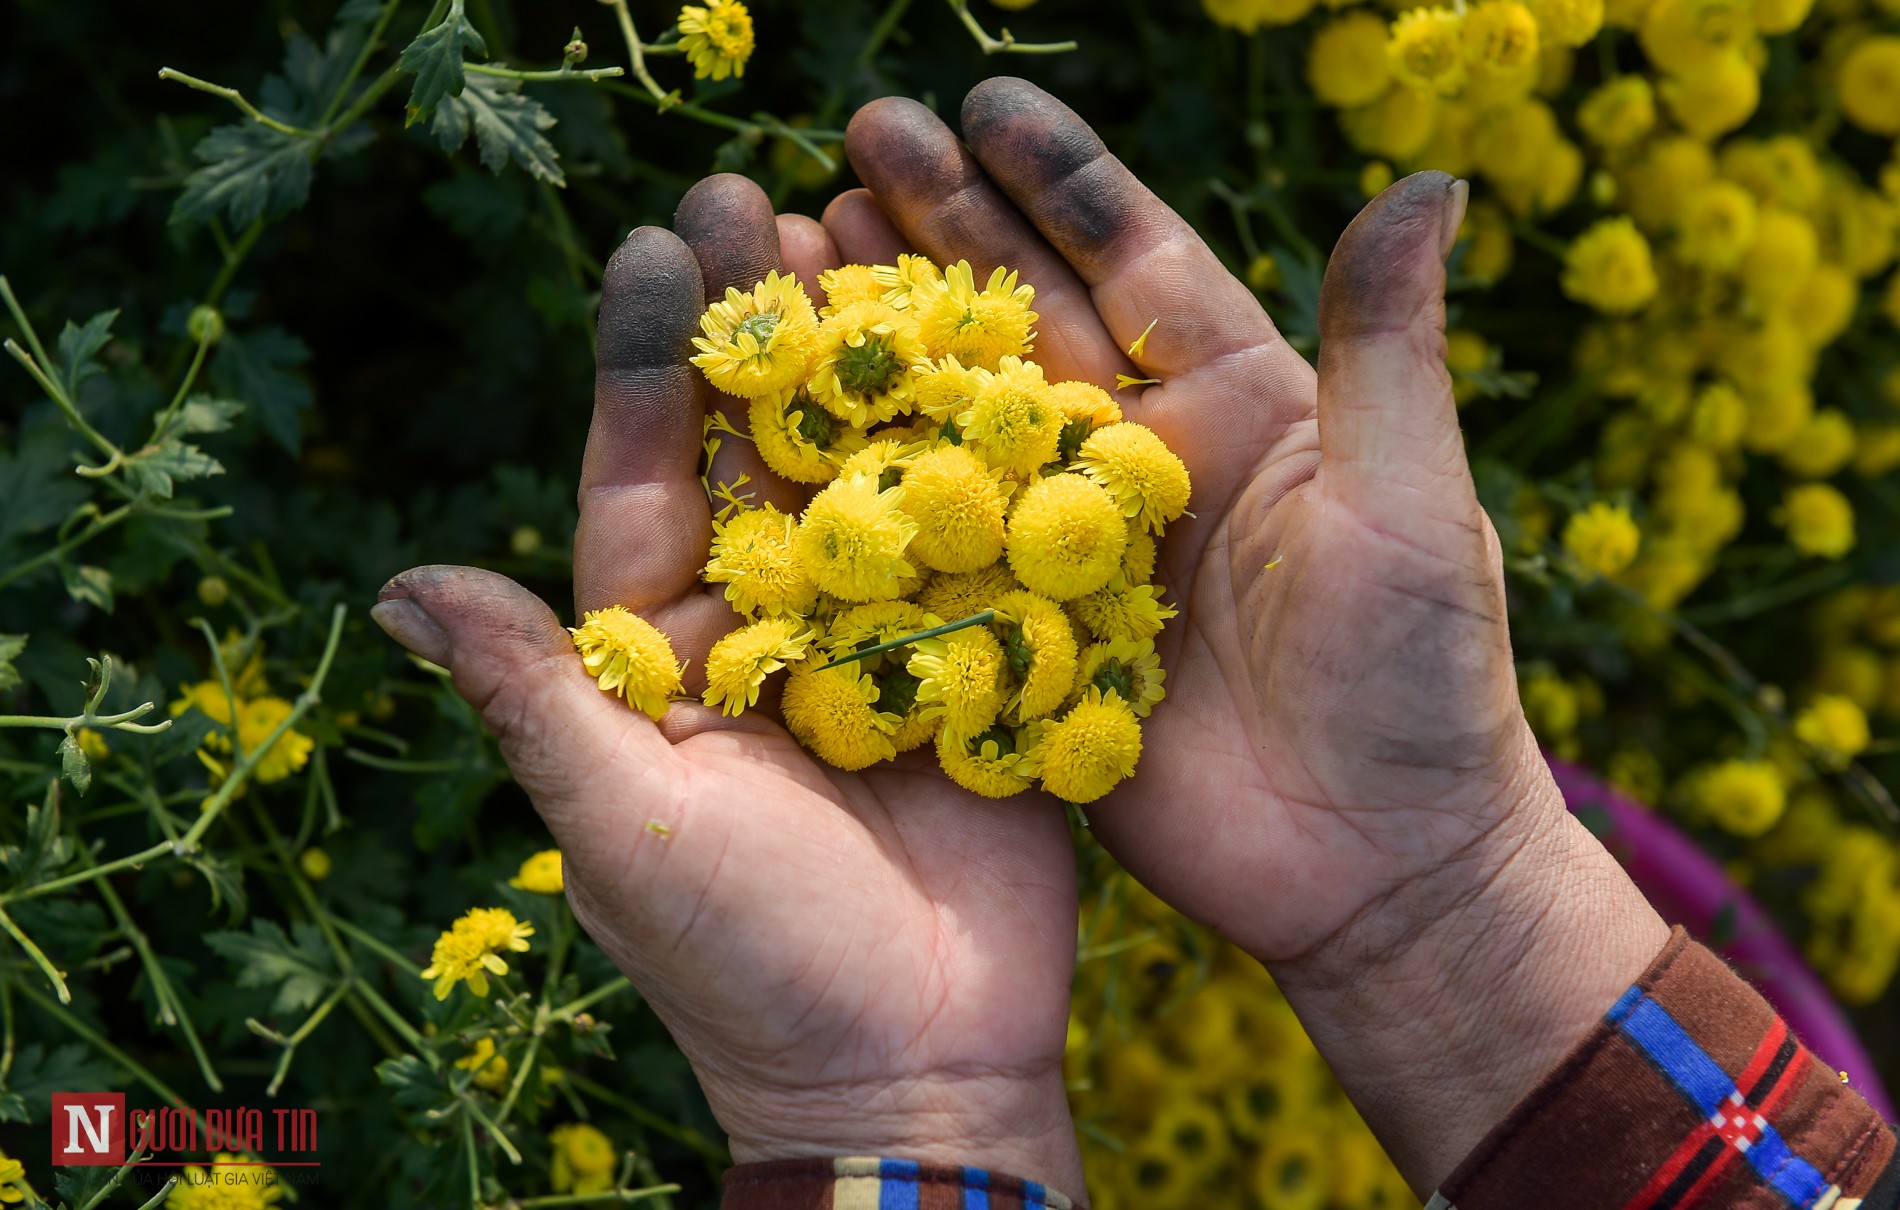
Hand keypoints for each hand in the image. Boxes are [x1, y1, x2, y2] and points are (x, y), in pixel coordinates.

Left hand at [370, 178, 1083, 1194]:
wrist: (917, 1065)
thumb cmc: (750, 966)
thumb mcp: (622, 825)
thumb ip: (535, 696)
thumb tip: (401, 583)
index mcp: (667, 658)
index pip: (649, 482)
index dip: (651, 366)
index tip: (657, 248)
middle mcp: (770, 630)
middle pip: (761, 454)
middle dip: (757, 329)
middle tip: (759, 197)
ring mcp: (883, 642)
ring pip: (869, 476)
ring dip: (869, 362)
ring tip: (869, 236)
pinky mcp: (985, 666)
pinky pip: (981, 543)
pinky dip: (986, 451)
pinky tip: (996, 346)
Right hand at [836, 79, 1665, 1188]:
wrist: (1380, 866)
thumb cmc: (1420, 679)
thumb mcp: (1407, 500)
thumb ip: (1386, 345)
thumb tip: (1429, 182)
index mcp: (1237, 400)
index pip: (1136, 256)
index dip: (1059, 179)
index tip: (978, 106)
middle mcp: (1146, 457)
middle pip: (1028, 316)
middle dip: (945, 228)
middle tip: (850, 148)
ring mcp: (1078, 547)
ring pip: (966, 419)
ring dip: (890, 339)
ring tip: (799, 256)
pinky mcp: (1033, 637)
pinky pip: (942, 550)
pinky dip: (872, 491)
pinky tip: (794, 433)